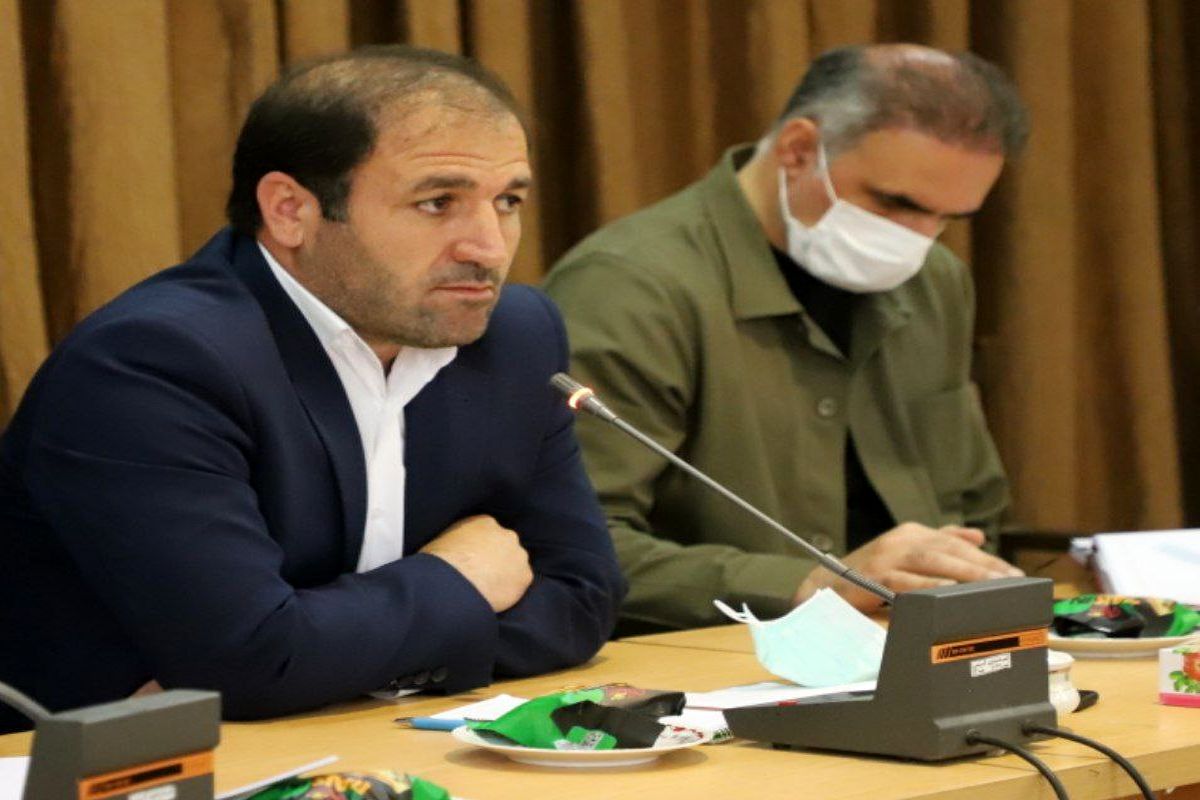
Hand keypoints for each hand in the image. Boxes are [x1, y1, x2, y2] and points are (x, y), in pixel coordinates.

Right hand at [420, 515, 532, 612]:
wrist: (451, 584)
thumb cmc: (439, 563)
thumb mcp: (441, 541)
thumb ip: (457, 540)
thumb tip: (455, 550)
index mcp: (484, 522)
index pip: (488, 534)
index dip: (481, 550)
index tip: (475, 561)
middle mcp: (506, 534)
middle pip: (505, 547)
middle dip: (497, 559)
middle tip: (483, 575)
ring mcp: (518, 554)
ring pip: (515, 565)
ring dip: (505, 574)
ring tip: (488, 589)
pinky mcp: (525, 576)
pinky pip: (520, 584)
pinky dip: (511, 591)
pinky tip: (495, 597)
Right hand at [792, 522, 1023, 611]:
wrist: (822, 586)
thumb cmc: (868, 573)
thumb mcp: (904, 553)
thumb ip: (940, 541)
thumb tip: (978, 536)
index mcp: (911, 533)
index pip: (956, 544)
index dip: (987, 559)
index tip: (1015, 575)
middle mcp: (900, 540)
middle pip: (949, 551)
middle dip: (983, 567)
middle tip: (1013, 582)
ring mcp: (886, 557)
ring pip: (932, 562)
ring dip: (964, 575)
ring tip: (993, 586)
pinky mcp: (873, 576)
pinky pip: (906, 582)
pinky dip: (929, 586)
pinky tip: (949, 592)